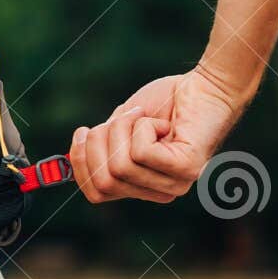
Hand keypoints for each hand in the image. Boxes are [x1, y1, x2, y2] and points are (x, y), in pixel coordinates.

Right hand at [68, 68, 246, 203]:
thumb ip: (100, 146)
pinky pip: (141, 152)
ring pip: (120, 165)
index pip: (97, 193)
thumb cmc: (167, 102)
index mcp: (143, 187)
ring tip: (143, 116)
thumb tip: (70, 163)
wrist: (207, 85)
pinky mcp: (186, 168)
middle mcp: (159, 192)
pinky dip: (143, 126)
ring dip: (123, 129)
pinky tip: (163, 122)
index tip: (82, 134)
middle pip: (104, 181)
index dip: (81, 164)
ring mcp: (174, 184)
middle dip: (98, 143)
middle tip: (118, 118)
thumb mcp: (121, 127)